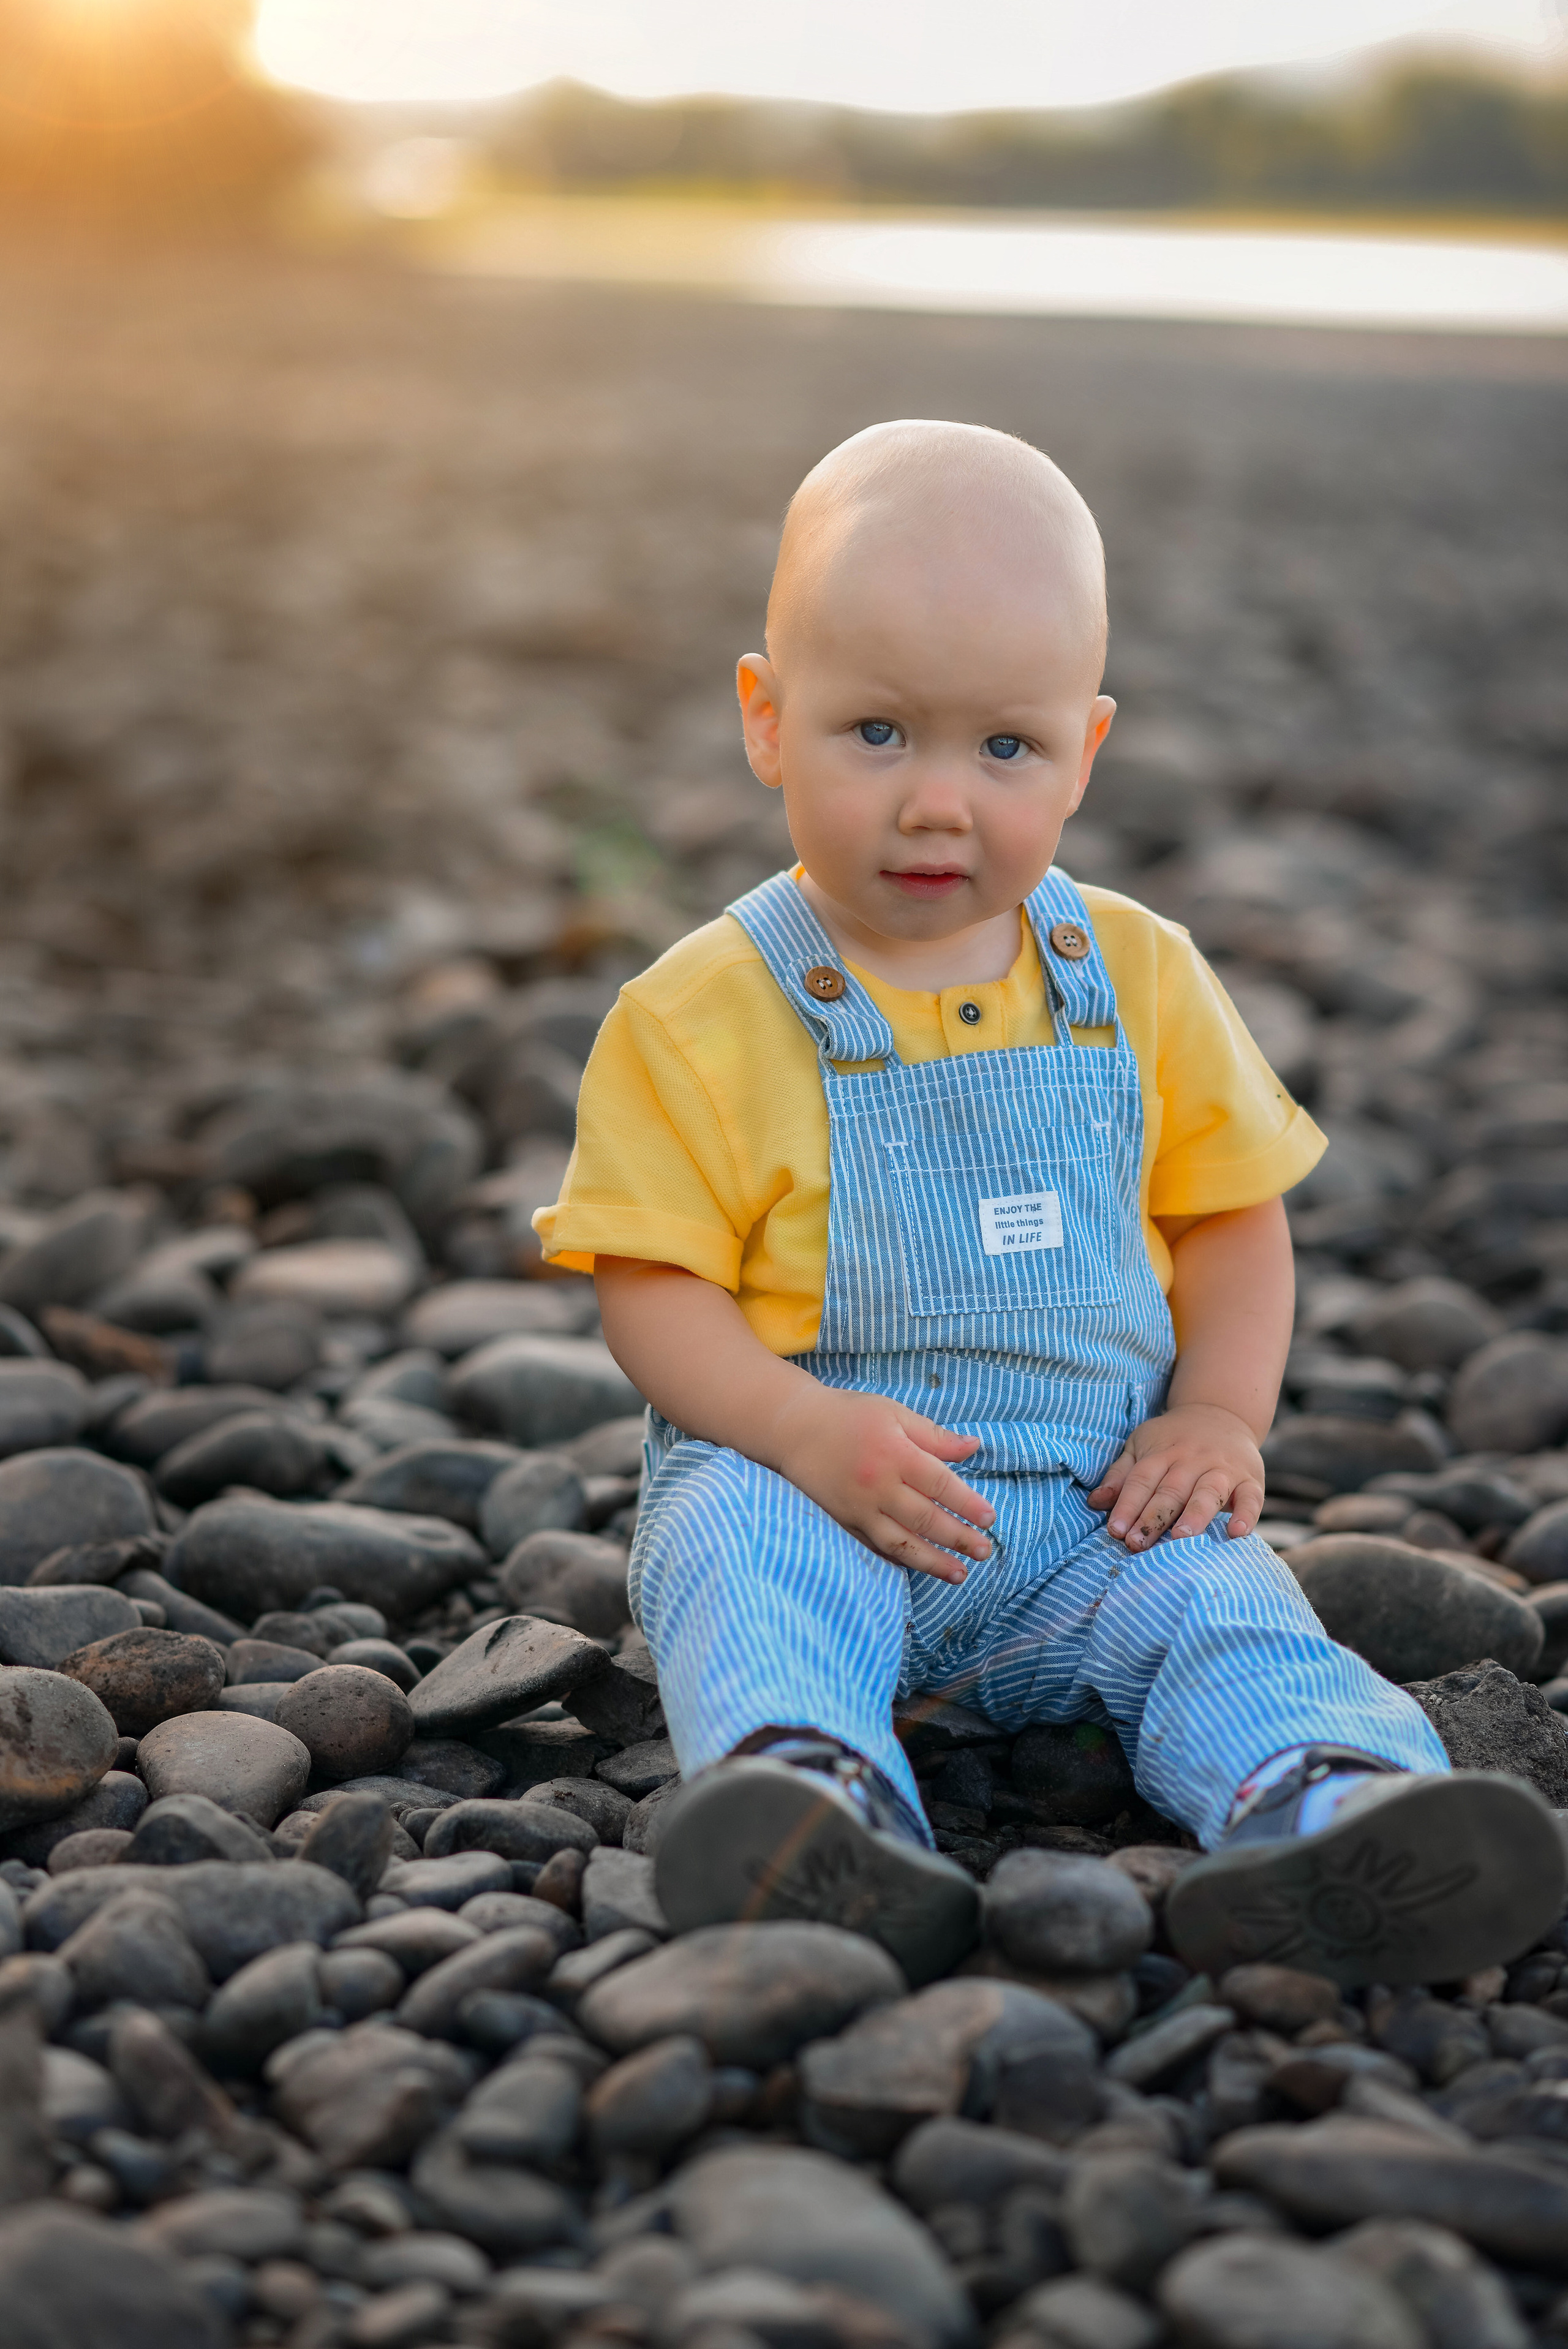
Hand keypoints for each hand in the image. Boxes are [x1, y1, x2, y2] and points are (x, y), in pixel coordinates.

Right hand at [773, 1387, 994, 1583]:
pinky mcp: (844, 1521)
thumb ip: (934, 1435)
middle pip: (925, 1519)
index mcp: (894, 1453)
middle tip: (983, 1552)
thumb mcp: (894, 1413)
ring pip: (901, 1542)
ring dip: (932, 1561)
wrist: (793, 1428)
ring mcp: (858, 1508)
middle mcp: (877, 1485)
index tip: (990, 1519)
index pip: (939, 1485)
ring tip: (959, 1573)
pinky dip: (898, 1561)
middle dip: (958, 1538)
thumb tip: (974, 1447)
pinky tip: (918, 1568)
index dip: (967, 1504)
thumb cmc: (850, 1416)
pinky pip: (874, 1547)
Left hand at [1087, 1403, 1264, 1549]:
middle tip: (1138, 1544)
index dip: (1127, 1505)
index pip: (1141, 1480)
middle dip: (1153, 1518)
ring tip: (1181, 1538)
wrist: (1221, 1412)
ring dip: (1194, 1516)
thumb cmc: (1173, 1439)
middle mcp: (1192, 1460)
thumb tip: (1095, 1502)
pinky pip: (1251, 1498)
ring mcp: (1222, 1469)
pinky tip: (1237, 1532)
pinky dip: (1246, 1515)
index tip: (1115, 1530)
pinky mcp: (1250, 1479)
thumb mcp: (1141, 1445)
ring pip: (1207, 1493)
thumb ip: (1121, 1475)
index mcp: (1162, 1453)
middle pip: (1171, 1490)